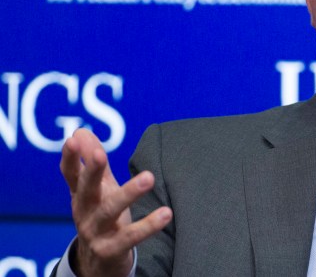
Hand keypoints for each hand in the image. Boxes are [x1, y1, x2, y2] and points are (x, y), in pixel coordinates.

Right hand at [60, 129, 172, 276]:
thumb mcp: (97, 190)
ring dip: (128, 193)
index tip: (73, 138)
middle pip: (86, 189)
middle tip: (101, 154)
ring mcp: (95, 233)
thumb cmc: (101, 217)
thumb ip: (93, 163)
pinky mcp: (110, 250)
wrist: (97, 265)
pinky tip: (166, 213)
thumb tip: (81, 131)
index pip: (71, 174)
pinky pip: (129, 238)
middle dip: (92, 171)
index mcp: (81, 195)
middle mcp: (84, 212)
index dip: (70, 157)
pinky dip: (147, 226)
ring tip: (148, 177)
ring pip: (109, 211)